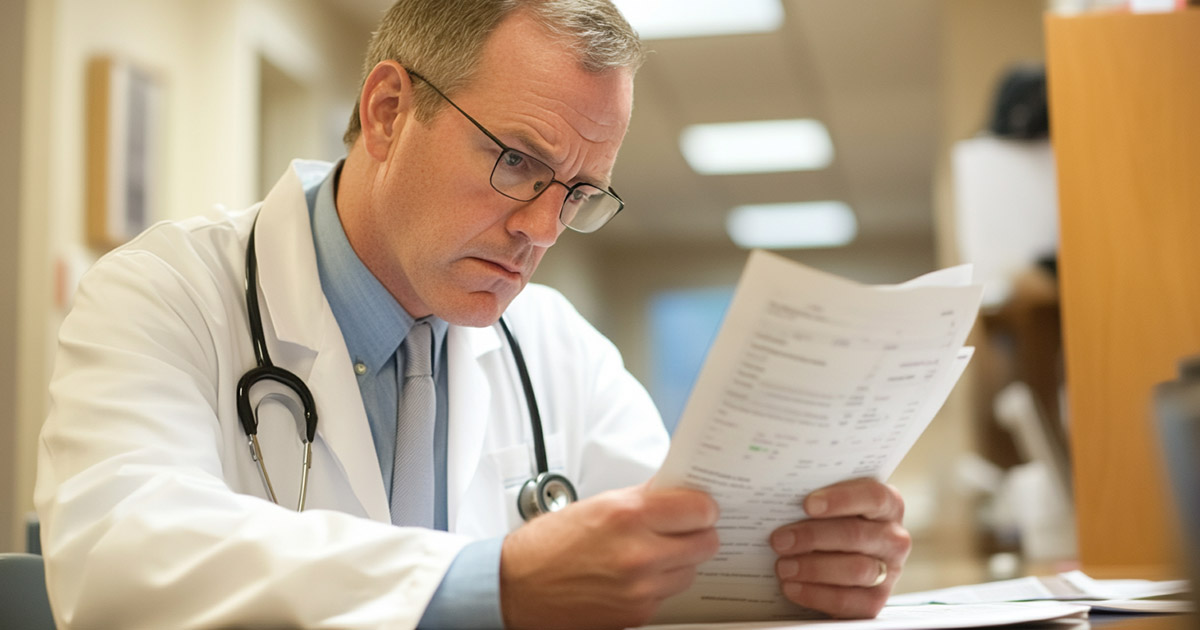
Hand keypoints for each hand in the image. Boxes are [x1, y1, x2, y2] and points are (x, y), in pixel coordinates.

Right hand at [499, 483, 719, 628]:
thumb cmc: (547, 544)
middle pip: (707, 543)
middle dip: (697, 533)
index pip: (701, 509)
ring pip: (691, 571)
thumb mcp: (598, 503)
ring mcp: (641, 589)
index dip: (702, 507)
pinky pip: (668, 594)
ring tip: (652, 552)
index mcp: (629, 515)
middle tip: (681, 528)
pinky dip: (659, 584)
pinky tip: (636, 574)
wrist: (516, 587)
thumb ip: (643, 498)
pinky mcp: (637, 615)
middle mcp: (640, 554)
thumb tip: (678, 494)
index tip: (698, 507)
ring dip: (680, 561)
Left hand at [770, 478, 910, 618]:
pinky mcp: (874, 601)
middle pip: (856, 534)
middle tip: (780, 540)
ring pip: (855, 569)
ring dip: (813, 568)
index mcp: (887, 505)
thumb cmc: (829, 525)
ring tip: (783, 566)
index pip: (873, 496)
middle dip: (813, 537)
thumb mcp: (829, 507)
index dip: (841, 499)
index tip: (808, 504)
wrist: (837, 563)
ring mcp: (887, 571)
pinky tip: (792, 586)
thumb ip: (816, 500)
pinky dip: (814, 594)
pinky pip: (846, 600)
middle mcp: (893, 538)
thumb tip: (783, 498)